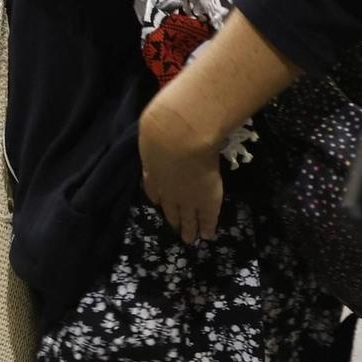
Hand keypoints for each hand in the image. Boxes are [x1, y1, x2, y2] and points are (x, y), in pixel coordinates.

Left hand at [139, 97, 224, 244]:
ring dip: (189, 230)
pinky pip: (207, 218)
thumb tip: (156, 121)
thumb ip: (156, 134)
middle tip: (176, 229)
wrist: (179, 138)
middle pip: (170, 208)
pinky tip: (208, 235)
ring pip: (187, 218)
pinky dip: (207, 227)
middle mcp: (167, 189)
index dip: (158, 197)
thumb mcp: (155, 130)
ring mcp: (186, 198)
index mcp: (153, 171)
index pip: (154, 189)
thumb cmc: (165, 127)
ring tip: (190, 240)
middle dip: (173, 219)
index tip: (159, 203)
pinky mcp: (206, 201)